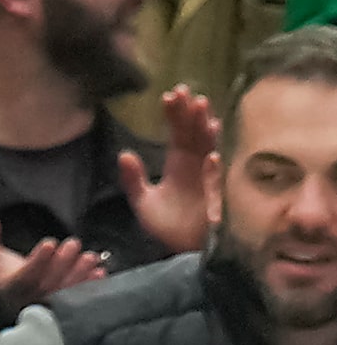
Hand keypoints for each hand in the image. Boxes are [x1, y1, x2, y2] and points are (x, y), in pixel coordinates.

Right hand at [0, 212, 105, 315]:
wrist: (17, 301)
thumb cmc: (6, 276)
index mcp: (11, 288)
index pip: (24, 277)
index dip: (37, 261)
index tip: (49, 243)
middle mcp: (30, 299)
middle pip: (47, 284)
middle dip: (62, 263)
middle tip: (73, 242)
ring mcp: (49, 305)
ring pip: (65, 292)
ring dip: (79, 274)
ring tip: (90, 257)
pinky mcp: (64, 307)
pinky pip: (79, 299)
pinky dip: (90, 286)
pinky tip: (98, 272)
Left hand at [118, 85, 218, 257]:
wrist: (185, 252)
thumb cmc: (169, 227)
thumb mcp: (144, 203)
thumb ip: (133, 180)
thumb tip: (123, 155)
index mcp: (180, 164)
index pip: (178, 133)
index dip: (175, 115)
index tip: (169, 95)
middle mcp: (198, 165)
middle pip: (195, 133)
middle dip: (191, 113)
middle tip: (185, 92)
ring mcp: (212, 177)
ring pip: (211, 147)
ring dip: (206, 129)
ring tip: (201, 108)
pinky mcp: (220, 196)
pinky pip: (219, 182)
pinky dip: (215, 171)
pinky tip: (211, 158)